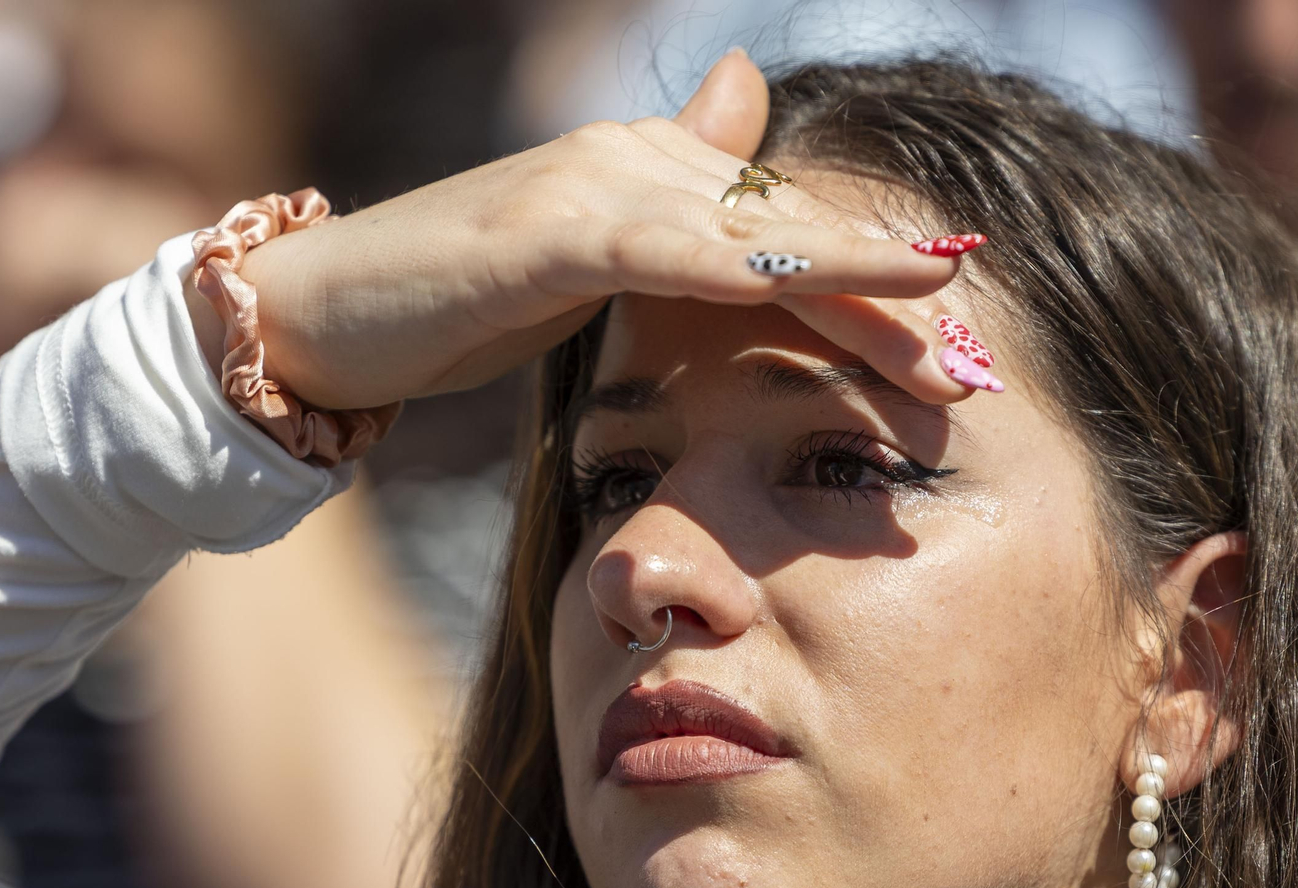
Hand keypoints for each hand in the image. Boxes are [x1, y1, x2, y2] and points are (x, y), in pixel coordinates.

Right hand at [237, 50, 976, 410]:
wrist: (322, 317)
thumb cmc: (452, 306)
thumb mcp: (580, 271)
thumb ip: (666, 224)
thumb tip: (742, 118)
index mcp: (650, 184)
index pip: (784, 237)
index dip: (873, 285)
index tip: (954, 348)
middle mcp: (633, 168)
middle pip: (788, 230)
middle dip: (887, 291)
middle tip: (975, 359)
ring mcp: (589, 189)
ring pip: (745, 230)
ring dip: (845, 273)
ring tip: (940, 308)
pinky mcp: (543, 232)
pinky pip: (658, 249)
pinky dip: (734, 269)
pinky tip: (803, 291)